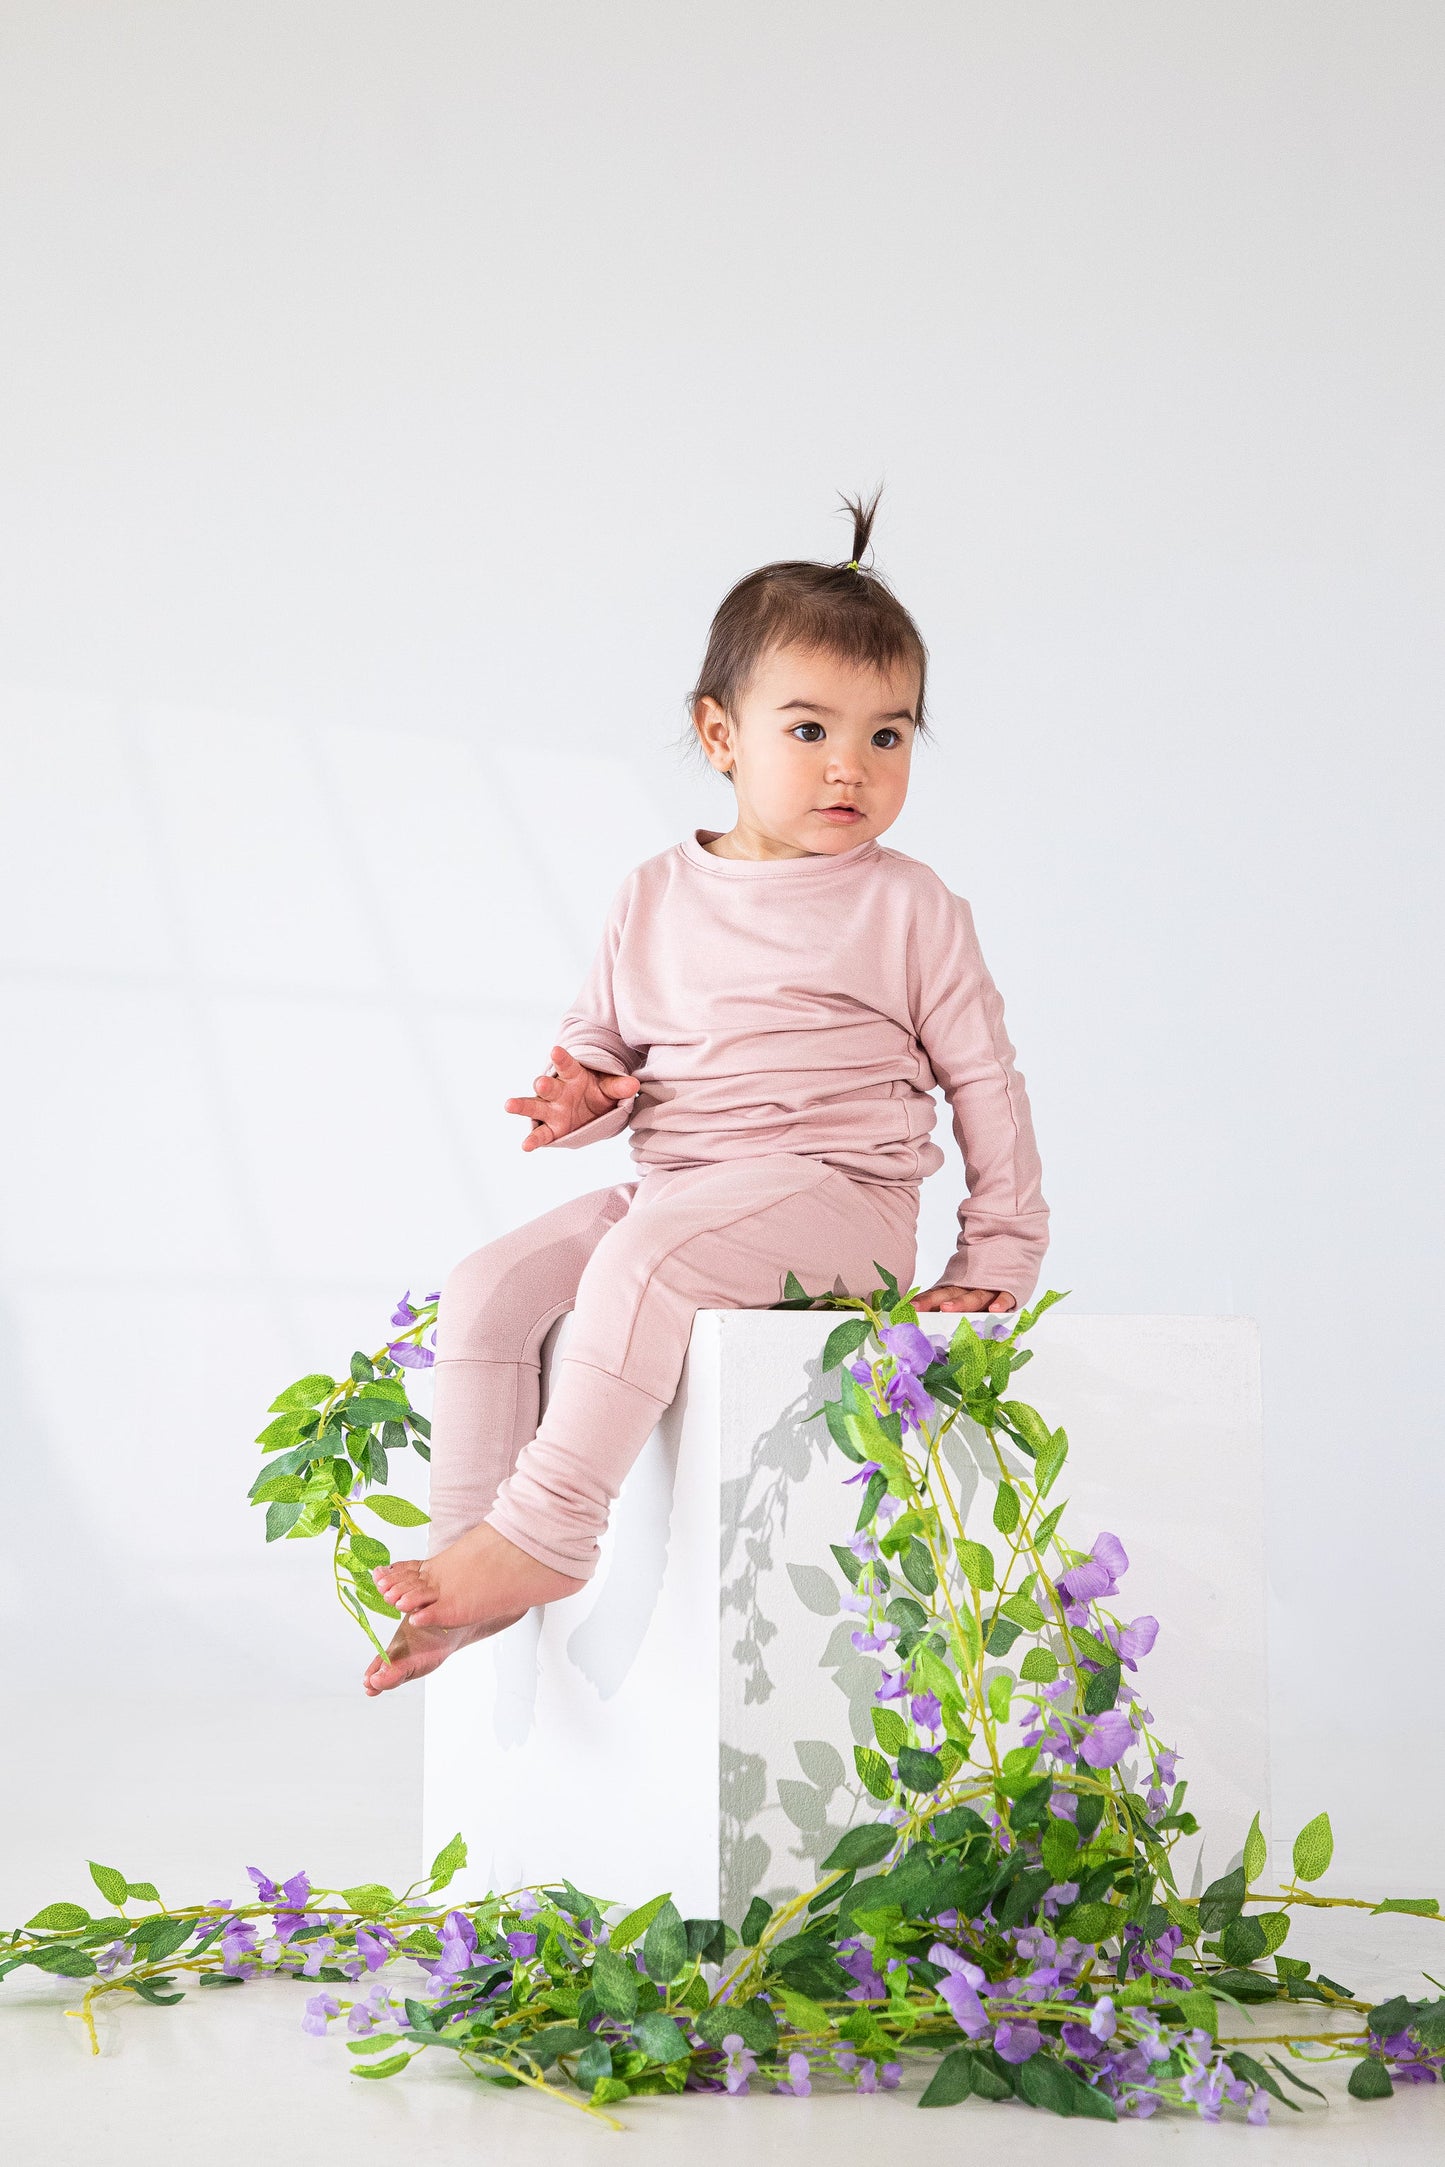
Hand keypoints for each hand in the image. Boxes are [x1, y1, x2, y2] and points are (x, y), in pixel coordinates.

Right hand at [504, 1044, 640, 1151]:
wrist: (591, 1110)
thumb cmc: (597, 1093)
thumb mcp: (609, 1088)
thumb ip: (618, 1087)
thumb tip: (633, 1085)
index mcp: (572, 1076)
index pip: (567, 1065)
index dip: (561, 1058)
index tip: (555, 1051)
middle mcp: (557, 1091)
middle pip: (548, 1086)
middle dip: (544, 1084)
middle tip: (541, 1082)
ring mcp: (551, 1109)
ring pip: (535, 1106)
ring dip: (523, 1106)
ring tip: (509, 1105)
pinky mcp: (550, 1128)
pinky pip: (541, 1134)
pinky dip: (533, 1140)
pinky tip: (525, 1146)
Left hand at [913, 1285, 1016, 1313]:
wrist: (1010, 1245)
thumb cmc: (982, 1278)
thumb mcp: (961, 1286)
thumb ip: (943, 1301)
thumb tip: (917, 1315)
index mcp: (957, 1287)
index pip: (937, 1293)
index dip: (923, 1300)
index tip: (908, 1307)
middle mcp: (971, 1287)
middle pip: (950, 1294)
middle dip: (934, 1301)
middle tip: (919, 1308)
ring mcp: (990, 1288)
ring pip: (975, 1297)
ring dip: (961, 1303)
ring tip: (947, 1309)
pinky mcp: (1009, 1289)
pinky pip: (1005, 1296)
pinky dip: (1001, 1302)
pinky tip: (995, 1310)